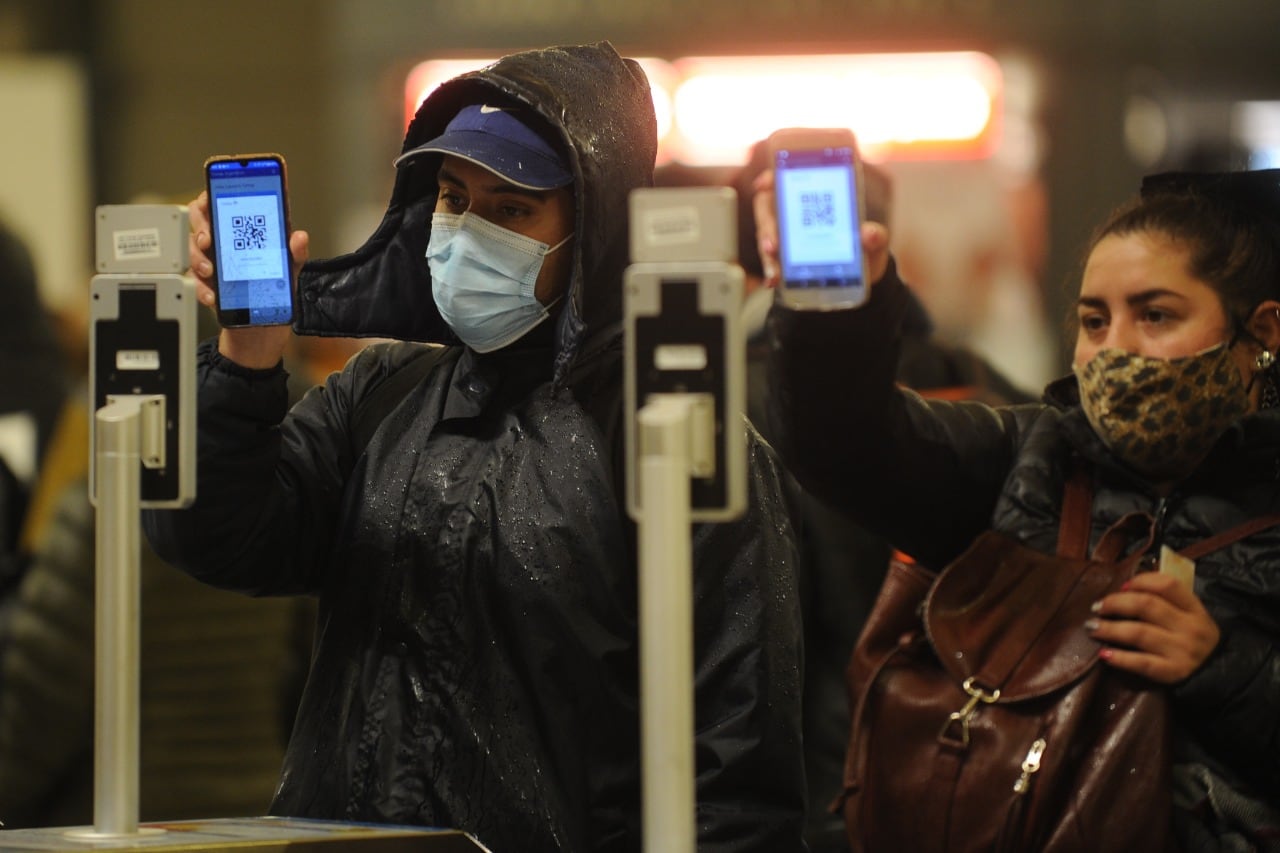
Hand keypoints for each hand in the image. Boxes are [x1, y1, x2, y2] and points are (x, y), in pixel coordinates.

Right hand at [188, 191, 309, 368]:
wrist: (262, 332)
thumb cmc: (273, 293)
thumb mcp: (288, 271)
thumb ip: (294, 254)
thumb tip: (299, 237)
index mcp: (245, 234)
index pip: (225, 204)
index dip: (214, 194)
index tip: (212, 196)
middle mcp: (226, 244)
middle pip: (201, 222)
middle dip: (201, 226)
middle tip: (208, 238)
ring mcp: (214, 264)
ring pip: (193, 250)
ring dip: (199, 258)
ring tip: (211, 269)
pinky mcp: (208, 285)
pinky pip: (196, 282)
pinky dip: (203, 288)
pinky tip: (214, 295)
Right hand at [750, 168, 890, 290]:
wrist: (864, 277)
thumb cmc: (866, 247)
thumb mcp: (874, 239)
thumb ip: (875, 235)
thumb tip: (869, 234)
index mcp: (815, 197)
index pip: (786, 180)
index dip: (771, 179)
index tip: (764, 184)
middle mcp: (795, 213)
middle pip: (768, 210)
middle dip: (766, 227)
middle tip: (773, 246)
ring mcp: (787, 236)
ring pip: (766, 238)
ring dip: (767, 255)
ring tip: (775, 273)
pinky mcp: (785, 259)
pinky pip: (771, 262)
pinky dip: (771, 271)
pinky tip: (773, 281)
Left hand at [1087, 572, 1219, 683]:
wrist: (1219, 676)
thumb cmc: (1193, 639)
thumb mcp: (1190, 616)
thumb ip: (1166, 600)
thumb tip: (1124, 587)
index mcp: (1194, 608)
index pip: (1167, 584)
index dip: (1140, 581)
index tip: (1121, 586)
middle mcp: (1191, 627)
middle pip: (1146, 605)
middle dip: (1115, 603)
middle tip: (1097, 607)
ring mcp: (1183, 651)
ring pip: (1139, 633)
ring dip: (1110, 628)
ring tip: (1092, 627)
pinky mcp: (1173, 672)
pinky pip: (1142, 663)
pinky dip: (1120, 658)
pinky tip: (1104, 654)